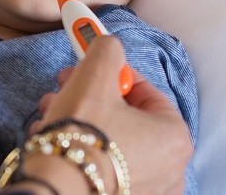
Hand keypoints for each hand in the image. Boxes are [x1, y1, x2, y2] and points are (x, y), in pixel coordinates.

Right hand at [30, 37, 192, 194]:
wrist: (55, 188)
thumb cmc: (82, 135)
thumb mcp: (94, 76)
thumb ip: (107, 50)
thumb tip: (109, 45)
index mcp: (175, 138)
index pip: (145, 91)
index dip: (112, 74)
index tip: (88, 68)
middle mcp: (170, 170)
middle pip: (126, 117)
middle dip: (89, 97)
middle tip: (64, 87)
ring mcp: (148, 190)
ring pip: (112, 142)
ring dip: (80, 121)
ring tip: (50, 114)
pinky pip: (105, 167)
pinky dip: (82, 151)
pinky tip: (54, 141)